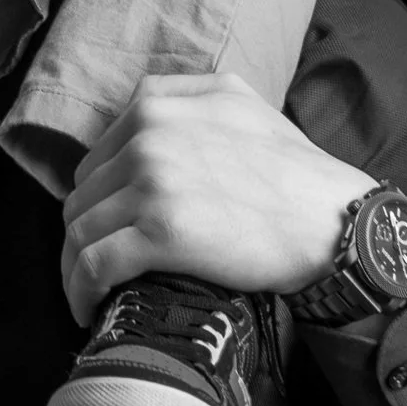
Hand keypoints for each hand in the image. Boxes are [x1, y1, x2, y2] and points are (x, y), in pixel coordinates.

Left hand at [58, 73, 377, 326]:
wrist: (332, 220)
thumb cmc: (293, 168)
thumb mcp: (238, 100)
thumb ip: (182, 94)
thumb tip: (141, 108)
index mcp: (157, 105)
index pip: (96, 159)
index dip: (98, 201)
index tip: (106, 232)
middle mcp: (147, 137)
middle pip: (82, 196)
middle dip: (85, 236)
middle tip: (100, 272)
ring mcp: (150, 183)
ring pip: (79, 231)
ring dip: (74, 270)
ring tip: (89, 296)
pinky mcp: (158, 232)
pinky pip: (93, 265)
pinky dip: (80, 291)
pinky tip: (88, 311)